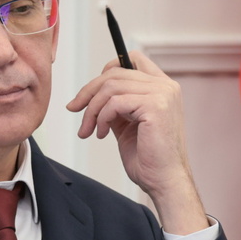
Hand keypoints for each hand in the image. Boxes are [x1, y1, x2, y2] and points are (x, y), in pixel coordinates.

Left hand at [67, 52, 208, 234]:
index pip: (133, 59)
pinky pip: (115, 102)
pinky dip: (101, 118)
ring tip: (89, 130)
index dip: (107, 70)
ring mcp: (162, 94)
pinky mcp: (155, 106)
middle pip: (115, 73)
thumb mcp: (127, 124)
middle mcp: (166, 86)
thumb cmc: (148, 158)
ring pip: (111, 87)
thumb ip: (116, 105)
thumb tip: (91, 95)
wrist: (164, 181)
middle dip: (89, 92)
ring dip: (92, 109)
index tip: (89, 92)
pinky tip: (101, 134)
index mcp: (163, 87)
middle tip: (74, 110)